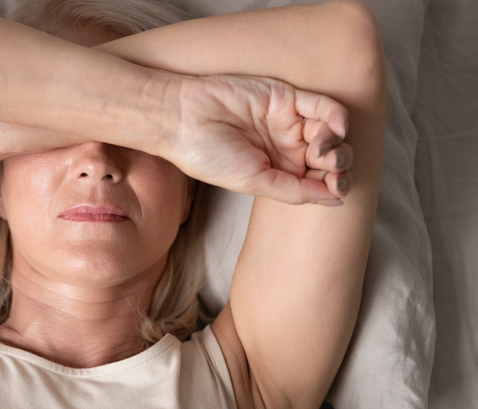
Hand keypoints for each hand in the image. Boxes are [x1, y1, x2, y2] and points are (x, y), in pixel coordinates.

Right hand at [169, 75, 351, 204]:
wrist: (183, 120)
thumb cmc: (209, 156)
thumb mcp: (255, 183)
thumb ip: (297, 191)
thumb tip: (337, 199)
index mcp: (277, 173)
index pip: (318, 180)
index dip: (334, 184)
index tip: (337, 187)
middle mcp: (285, 148)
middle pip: (330, 157)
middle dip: (337, 163)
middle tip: (329, 167)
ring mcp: (287, 122)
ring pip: (330, 132)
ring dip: (336, 143)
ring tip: (320, 149)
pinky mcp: (286, 98)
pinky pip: (322, 106)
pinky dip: (336, 116)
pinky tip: (336, 127)